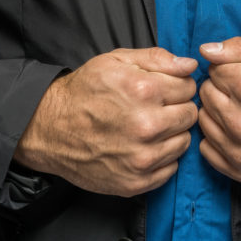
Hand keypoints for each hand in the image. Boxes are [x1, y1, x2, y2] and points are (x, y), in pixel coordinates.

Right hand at [14, 47, 197, 196]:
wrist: (50, 128)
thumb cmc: (85, 90)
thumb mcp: (117, 59)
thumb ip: (158, 58)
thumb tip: (190, 65)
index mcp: (144, 90)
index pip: (189, 86)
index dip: (178, 84)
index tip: (165, 87)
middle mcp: (147, 126)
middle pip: (191, 114)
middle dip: (179, 107)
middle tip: (159, 106)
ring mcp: (142, 158)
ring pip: (184, 141)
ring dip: (173, 132)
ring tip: (150, 125)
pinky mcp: (136, 182)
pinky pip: (171, 168)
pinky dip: (162, 157)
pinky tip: (144, 145)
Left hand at [198, 36, 240, 184]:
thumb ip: (239, 48)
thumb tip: (206, 50)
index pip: (214, 69)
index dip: (229, 67)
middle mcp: (240, 122)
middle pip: (206, 94)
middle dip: (221, 87)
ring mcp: (239, 149)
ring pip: (204, 119)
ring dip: (217, 110)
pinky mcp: (240, 170)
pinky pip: (207, 148)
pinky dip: (217, 136)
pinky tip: (235, 129)